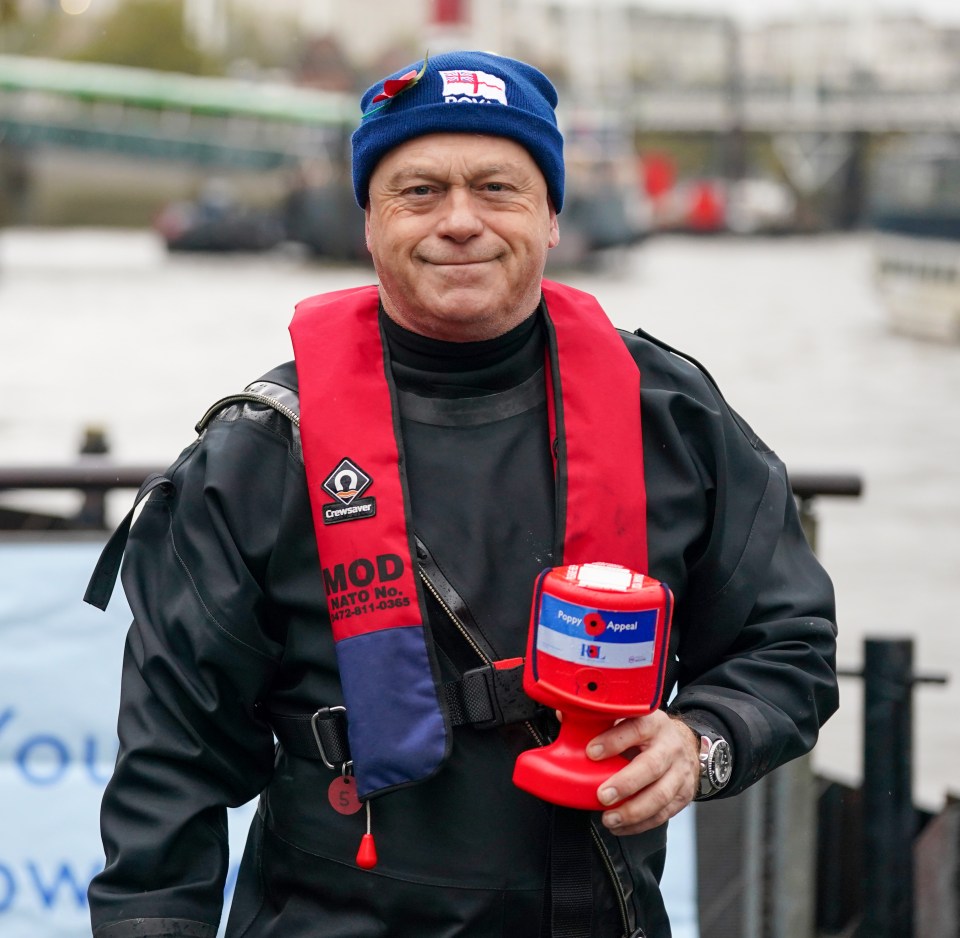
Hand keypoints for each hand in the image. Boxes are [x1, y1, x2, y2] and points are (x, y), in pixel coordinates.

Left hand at [588, 711, 699, 835]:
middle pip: (651, 766)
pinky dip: (640, 824)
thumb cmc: (646, 732)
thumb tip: (564, 718)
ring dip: (633, 811)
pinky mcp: (684, 795)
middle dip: (625, 783)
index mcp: (653, 722)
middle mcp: (670, 746)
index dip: (614, 740)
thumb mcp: (629, 718)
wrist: (684, 743)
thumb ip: (599, 720)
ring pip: (660, 795)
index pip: (636, 728)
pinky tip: (620, 826)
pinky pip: (663, 814)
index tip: (591, 752)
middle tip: (602, 796)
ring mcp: (680, 772)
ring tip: (609, 819)